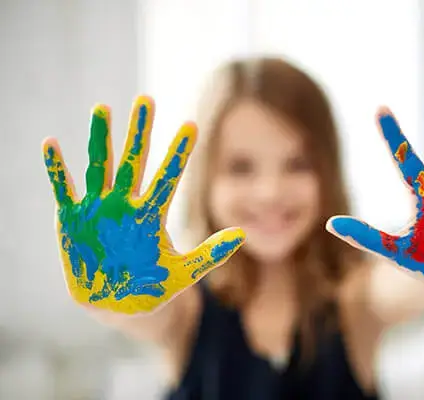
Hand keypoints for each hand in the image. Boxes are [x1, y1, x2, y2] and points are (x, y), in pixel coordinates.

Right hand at [43, 96, 244, 314]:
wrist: (117, 306)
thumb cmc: (153, 287)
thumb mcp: (185, 273)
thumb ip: (211, 254)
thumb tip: (243, 235)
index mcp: (151, 215)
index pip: (168, 177)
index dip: (179, 153)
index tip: (192, 126)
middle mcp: (126, 205)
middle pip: (134, 162)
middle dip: (140, 131)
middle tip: (147, 99)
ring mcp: (99, 210)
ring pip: (100, 167)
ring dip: (100, 139)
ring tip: (102, 108)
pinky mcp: (73, 220)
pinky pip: (63, 190)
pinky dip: (56, 169)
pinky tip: (51, 143)